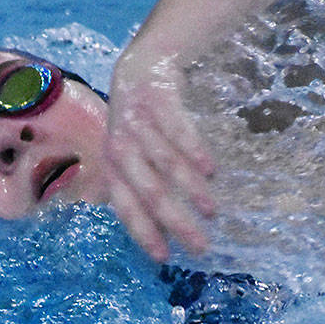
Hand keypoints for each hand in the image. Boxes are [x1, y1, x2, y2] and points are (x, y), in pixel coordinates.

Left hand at [103, 55, 215, 260]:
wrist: (141, 66)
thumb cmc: (139, 121)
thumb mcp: (129, 152)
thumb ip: (137, 184)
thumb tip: (156, 229)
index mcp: (113, 166)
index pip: (126, 206)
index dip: (144, 232)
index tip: (166, 257)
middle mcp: (121, 147)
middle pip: (150, 192)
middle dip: (176, 222)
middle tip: (201, 246)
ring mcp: (139, 123)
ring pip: (165, 164)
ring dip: (190, 190)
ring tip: (211, 211)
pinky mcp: (157, 102)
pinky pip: (177, 131)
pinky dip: (194, 151)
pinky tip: (211, 170)